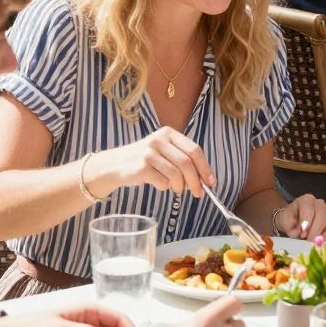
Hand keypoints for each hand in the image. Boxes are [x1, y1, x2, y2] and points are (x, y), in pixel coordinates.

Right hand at [94, 127, 215, 200]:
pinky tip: (159, 184)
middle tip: (198, 193)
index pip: (194, 150)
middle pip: (187, 163)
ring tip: (176, 189)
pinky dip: (164, 187)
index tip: (210, 182)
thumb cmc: (144, 160)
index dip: (205, 168)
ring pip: (176, 175)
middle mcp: (159, 140)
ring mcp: (149, 153)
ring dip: (179, 186)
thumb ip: (182, 160)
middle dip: (196, 181)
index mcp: (168, 133)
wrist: (115, 165)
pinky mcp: (141, 167)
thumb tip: (204, 180)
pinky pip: (162, 182)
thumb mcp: (163, 152)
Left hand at [274, 194, 325, 241]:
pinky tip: (325, 240)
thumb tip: (300, 232)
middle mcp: (320, 203)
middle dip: (316, 230)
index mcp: (306, 200)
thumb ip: (290, 226)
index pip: (309, 208)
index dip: (306, 222)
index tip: (302, 235)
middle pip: (322, 214)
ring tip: (316, 241)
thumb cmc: (290, 222)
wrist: (294, 224)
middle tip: (310, 242)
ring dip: (325, 233)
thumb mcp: (285, 223)